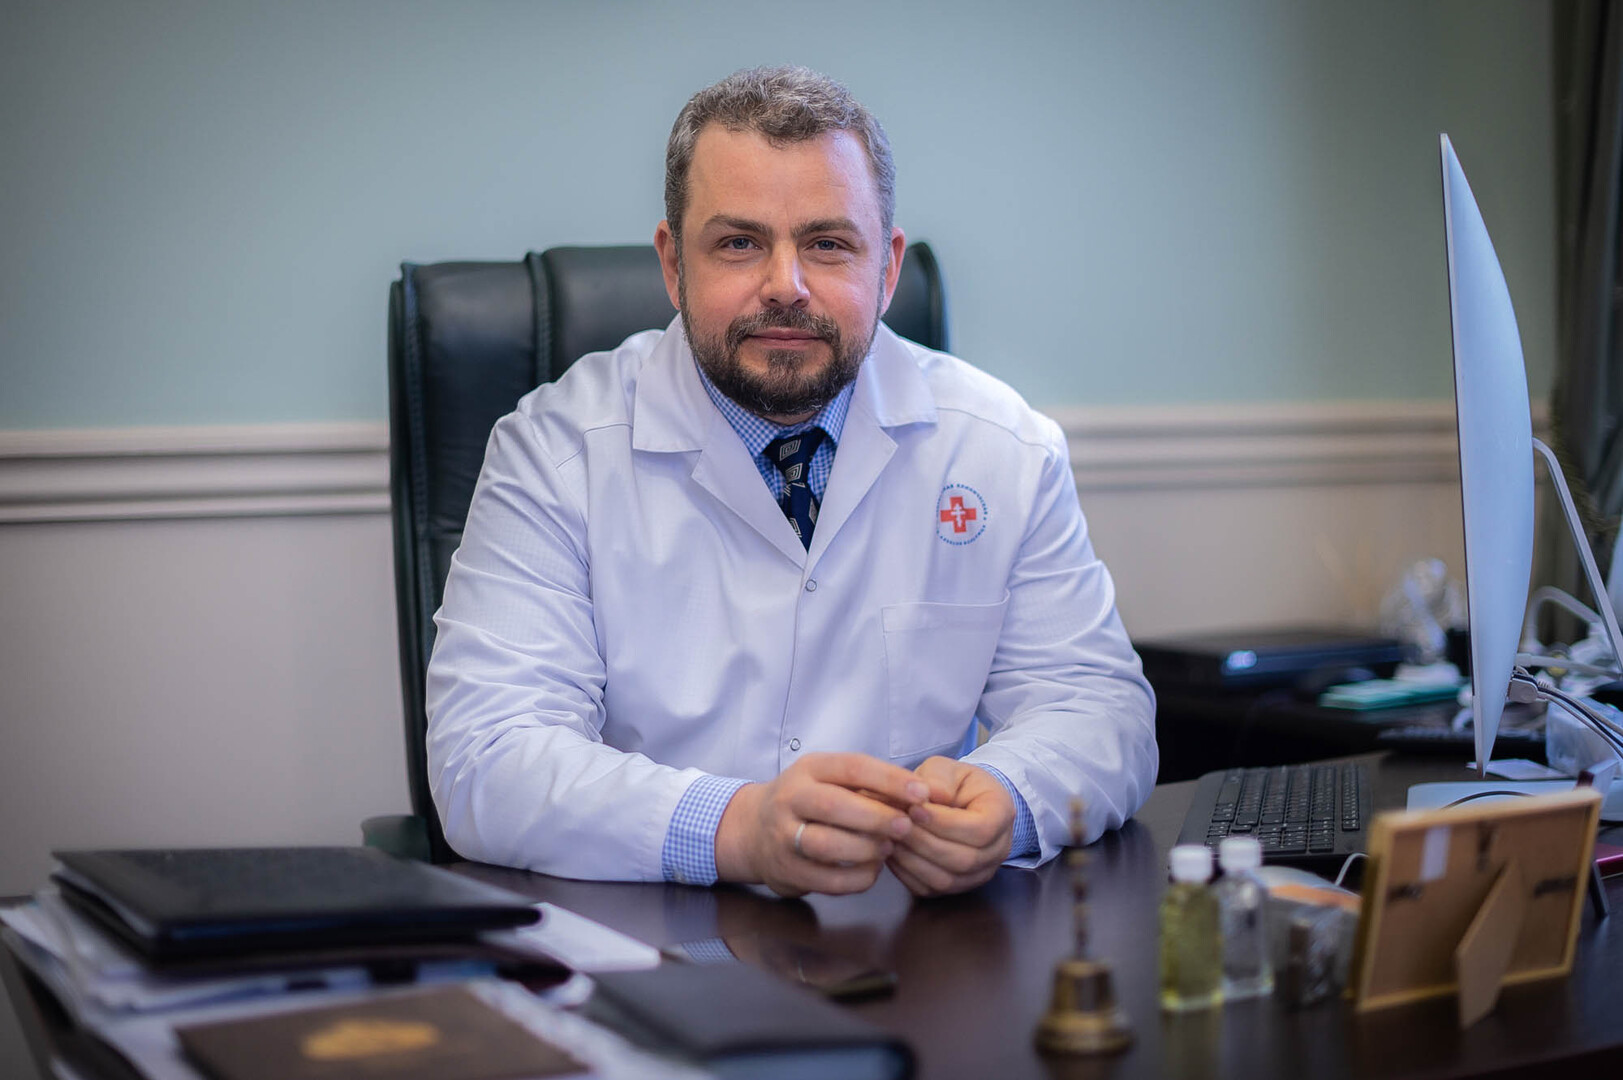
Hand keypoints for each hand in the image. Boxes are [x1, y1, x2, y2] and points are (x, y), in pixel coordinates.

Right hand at [715, 752, 929, 896]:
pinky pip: (825, 880)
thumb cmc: (807, 801)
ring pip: (826, 844)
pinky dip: (856, 879)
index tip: (922, 793)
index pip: (852, 767)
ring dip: (865, 849)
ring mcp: (783, 836)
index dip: (889, 780)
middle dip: (877, 817)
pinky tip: (871, 871)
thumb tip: (922, 797)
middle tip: (906, 826)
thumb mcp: (829, 780)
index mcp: (809, 769)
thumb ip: (869, 787)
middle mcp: (790, 798)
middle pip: (834, 804)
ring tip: (886, 850)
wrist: (751, 829)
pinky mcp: (785, 870)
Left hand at [887, 757, 1014, 896]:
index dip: (944, 823)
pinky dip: (908, 873)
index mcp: (1002, 814)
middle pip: (964, 859)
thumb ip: (939, 778)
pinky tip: (892, 852)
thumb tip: (928, 795)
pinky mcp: (956, 886)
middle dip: (925, 842)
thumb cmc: (954, 783)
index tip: (914, 809)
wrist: (958, 802)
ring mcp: (979, 872)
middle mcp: (998, 849)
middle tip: (896, 824)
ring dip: (914, 860)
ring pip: (947, 879)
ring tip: (891, 837)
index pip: (980, 830)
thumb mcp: (947, 768)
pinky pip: (931, 889)